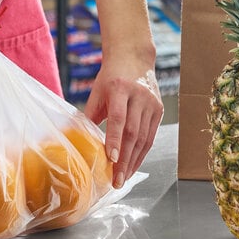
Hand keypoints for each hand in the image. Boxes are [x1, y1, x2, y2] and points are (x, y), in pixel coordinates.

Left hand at [84, 60, 163, 188]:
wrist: (133, 58)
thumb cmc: (109, 78)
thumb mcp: (97, 92)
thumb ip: (91, 115)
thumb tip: (79, 140)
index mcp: (120, 89)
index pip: (118, 118)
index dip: (114, 139)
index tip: (110, 159)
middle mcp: (139, 96)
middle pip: (133, 133)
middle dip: (124, 159)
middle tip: (116, 180)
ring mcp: (152, 103)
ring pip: (144, 138)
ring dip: (134, 161)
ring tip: (124, 178)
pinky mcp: (159, 110)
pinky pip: (150, 136)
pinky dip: (141, 153)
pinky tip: (133, 165)